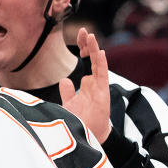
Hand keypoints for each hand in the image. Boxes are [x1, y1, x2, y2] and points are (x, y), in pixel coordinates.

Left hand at [59, 28, 112, 143]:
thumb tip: (64, 80)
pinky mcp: (102, 94)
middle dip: (87, 44)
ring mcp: (99, 88)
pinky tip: (100, 53)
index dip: (83, 48)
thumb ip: (68, 92)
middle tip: (83, 30)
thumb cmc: (81, 122)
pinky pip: (102, 76)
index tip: (78, 36)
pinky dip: (101, 64)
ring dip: (94, 50)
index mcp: (87, 84)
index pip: (86, 61)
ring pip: (97, 64)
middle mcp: (94, 84)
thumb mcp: (70, 105)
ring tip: (90, 36)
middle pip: (92, 59)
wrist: (89, 138)